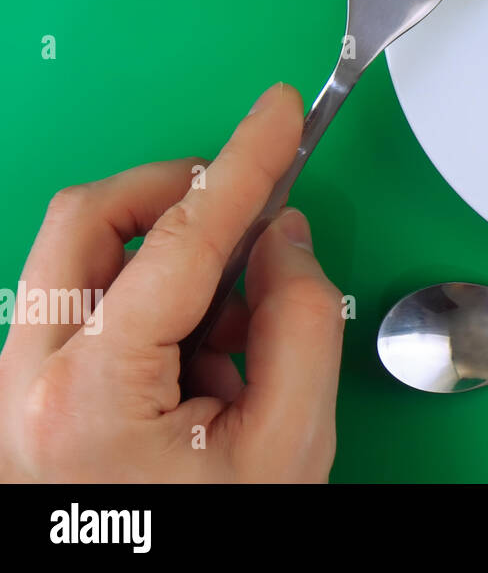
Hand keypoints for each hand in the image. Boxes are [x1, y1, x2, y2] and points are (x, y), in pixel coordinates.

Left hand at [0, 83, 345, 481]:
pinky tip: (200, 359)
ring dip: (165, 255)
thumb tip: (284, 238)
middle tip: (247, 202)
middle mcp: (25, 385)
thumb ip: (302, 322)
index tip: (279, 113)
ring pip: (76, 259)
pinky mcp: (24, 398)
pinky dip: (148, 299)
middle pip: (86, 222)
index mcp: (90, 397)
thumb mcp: (293, 446)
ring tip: (232, 326)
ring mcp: (13, 392)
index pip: (180, 243)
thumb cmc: (213, 541)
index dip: (242, 163)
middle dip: (175, 192)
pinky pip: (81, 304)